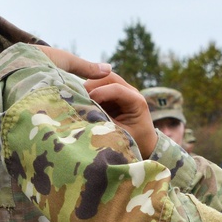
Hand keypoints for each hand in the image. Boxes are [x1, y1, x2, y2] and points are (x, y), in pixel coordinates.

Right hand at [37, 47, 156, 157]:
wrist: (144, 143)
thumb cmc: (133, 141)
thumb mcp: (119, 134)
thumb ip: (104, 122)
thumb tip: (85, 113)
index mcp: (137, 101)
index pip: (117, 89)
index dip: (100, 93)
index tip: (85, 102)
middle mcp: (131, 92)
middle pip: (109, 77)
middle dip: (92, 85)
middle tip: (77, 96)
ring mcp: (123, 91)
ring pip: (103, 79)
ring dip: (90, 87)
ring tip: (77, 98)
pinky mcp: (114, 94)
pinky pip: (99, 86)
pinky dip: (90, 91)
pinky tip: (80, 99)